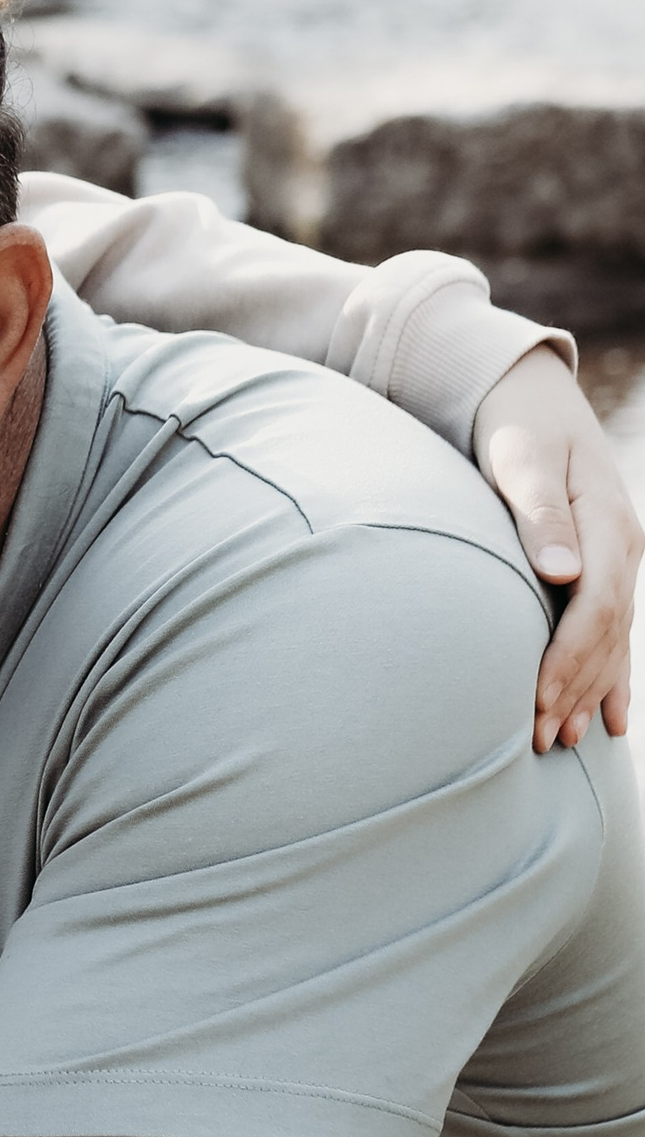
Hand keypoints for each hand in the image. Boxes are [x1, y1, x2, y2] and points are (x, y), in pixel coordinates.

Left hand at [473, 345, 638, 749]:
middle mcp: (621, 547)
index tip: (540, 694)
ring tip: (565, 740)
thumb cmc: (516, 423)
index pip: (599, 603)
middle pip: (606, 632)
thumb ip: (539, 510)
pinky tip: (606, 721)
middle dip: (576, 686)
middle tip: (543, 738)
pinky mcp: (600, 569)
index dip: (571, 653)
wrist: (529, 396)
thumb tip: (563, 572)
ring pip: (611, 640)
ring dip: (589, 692)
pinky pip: (611, 633)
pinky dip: (608, 676)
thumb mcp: (521, 456)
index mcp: (608, 521)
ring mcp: (615, 560)